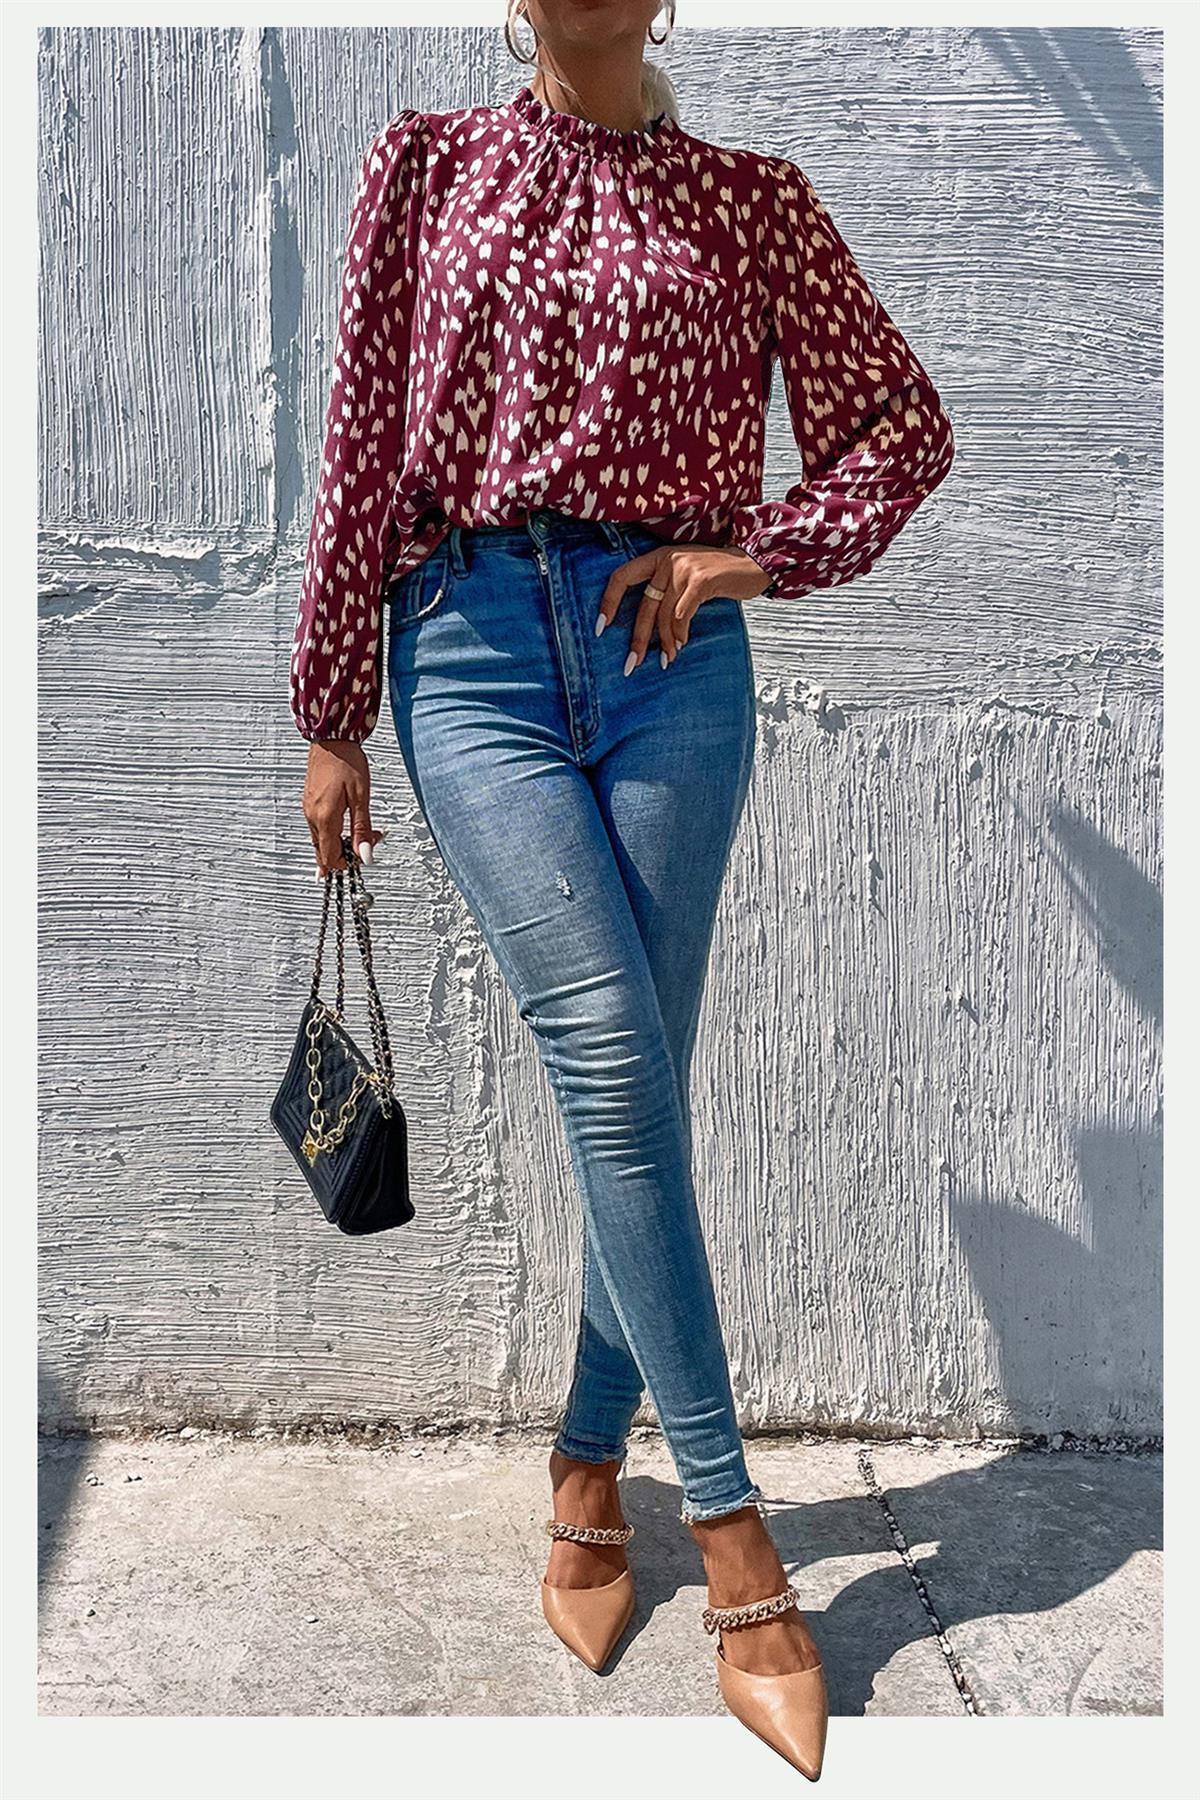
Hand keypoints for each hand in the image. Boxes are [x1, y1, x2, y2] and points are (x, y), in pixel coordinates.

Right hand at [302, 740, 383, 876]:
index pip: (331, 857)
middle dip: (348, 853)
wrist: (332, 739)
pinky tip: (347, 824)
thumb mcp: (361, 797)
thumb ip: (362, 829)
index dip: (349, 863)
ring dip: (342, 842)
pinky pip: (318, 828)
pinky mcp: (309, 803)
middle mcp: (312, 817)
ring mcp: (308, 810)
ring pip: (321, 840)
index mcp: (324, 818)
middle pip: (324, 852)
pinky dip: (333, 832)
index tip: (365, 854)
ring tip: (363, 829)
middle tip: (369, 840)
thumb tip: (365, 855)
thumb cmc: (347, 762)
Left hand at [595, 544, 770, 670]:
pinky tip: (683, 643)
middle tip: (632, 663)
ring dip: (666, 641)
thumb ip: (666, 591)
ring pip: (664, 614)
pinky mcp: (701, 580)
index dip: (608, 601)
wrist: (753, 563)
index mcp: (658, 557)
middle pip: (644, 604)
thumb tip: (648, 627)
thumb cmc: (718, 574)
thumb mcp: (685, 575)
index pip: (622, 576)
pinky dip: (681, 632)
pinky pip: (683, 614)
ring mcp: (684, 568)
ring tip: (668, 658)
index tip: (601, 626)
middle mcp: (668, 560)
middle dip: (638, 638)